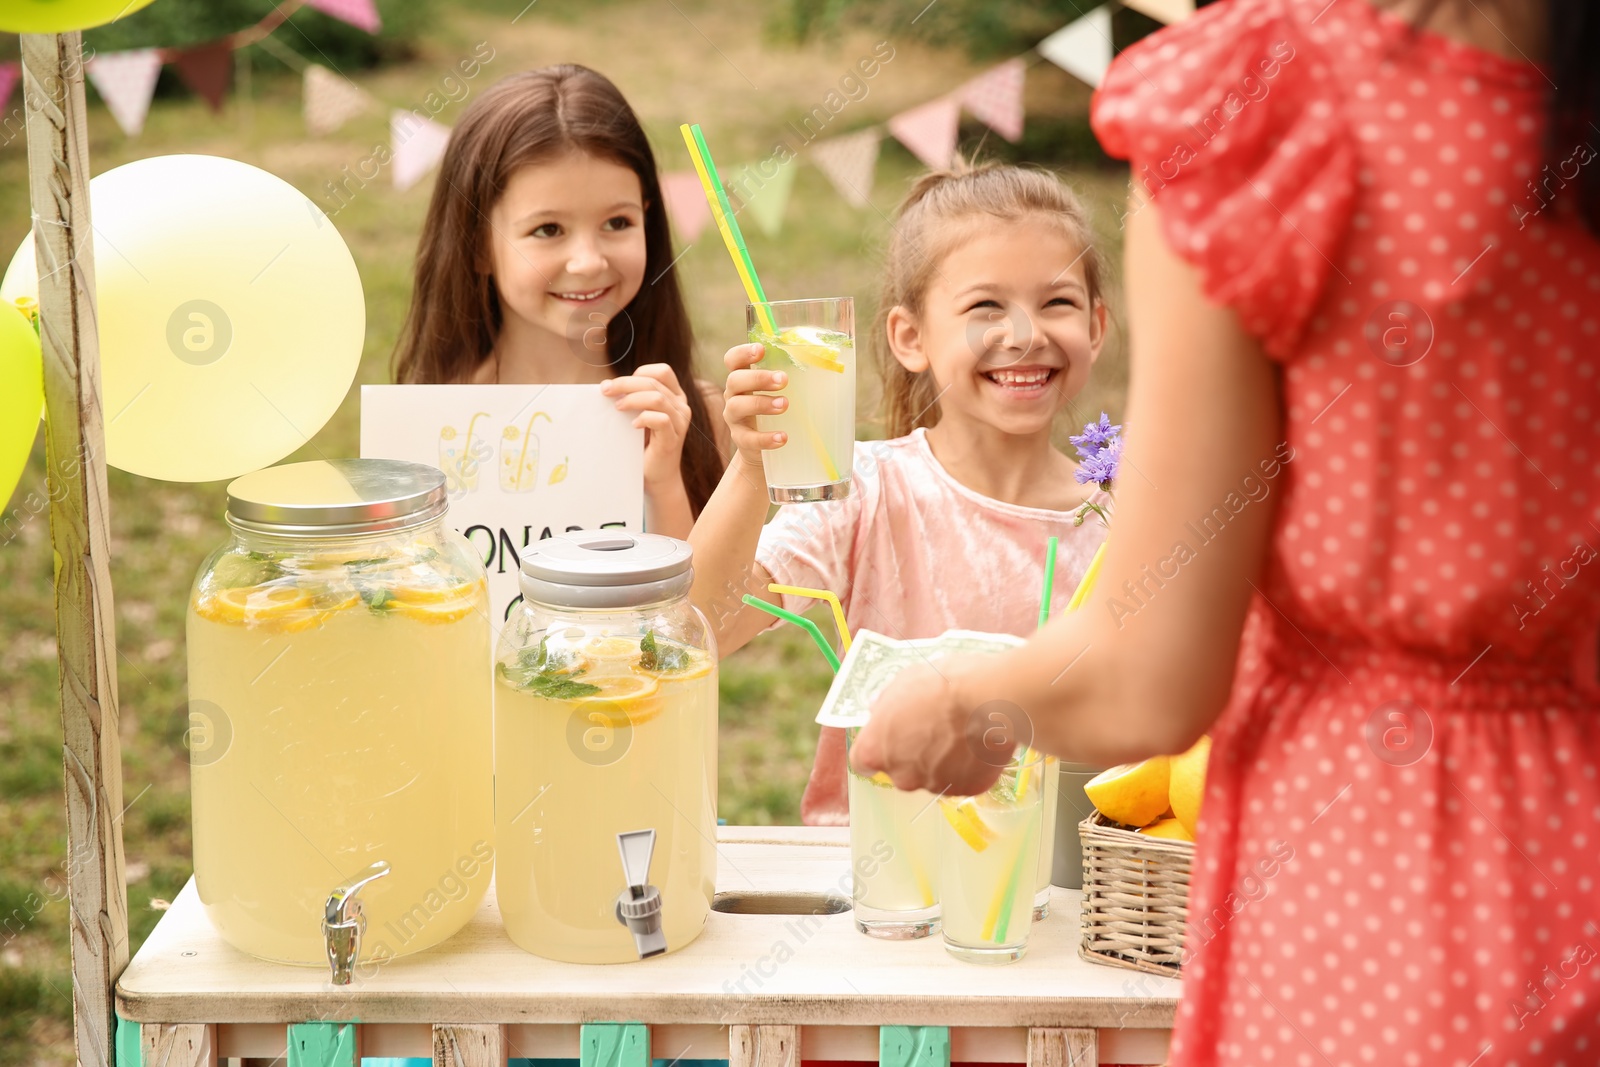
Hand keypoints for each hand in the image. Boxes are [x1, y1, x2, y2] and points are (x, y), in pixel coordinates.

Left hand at [602, 364, 692, 489]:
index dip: (639, 373)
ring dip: (633, 400)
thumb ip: (633, 399)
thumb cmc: (644, 444)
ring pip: (658, 398)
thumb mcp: (639, 415)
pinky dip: (644, 418)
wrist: (656, 476)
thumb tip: (607, 386)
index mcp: (675, 396)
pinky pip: (662, 420)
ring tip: (618, 408)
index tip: (617, 385)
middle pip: (654, 382)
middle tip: (605, 391)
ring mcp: (680, 423)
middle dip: (625, 384)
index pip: (663, 371)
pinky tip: (633, 425)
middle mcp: (681, 406)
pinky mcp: (673, 438)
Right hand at [721, 343, 787, 466]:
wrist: (764, 450)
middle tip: (783, 380)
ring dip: (762, 403)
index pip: (733, 360)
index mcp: (743, 377)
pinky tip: (782, 437)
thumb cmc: (776, 411)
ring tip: (784, 404)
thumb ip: (795, 376)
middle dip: (759, 378)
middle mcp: (734, 394)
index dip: (743, 353)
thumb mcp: (782, 392)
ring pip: (737, 406)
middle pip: (735, 380)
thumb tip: (831, 361)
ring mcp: (734, 417)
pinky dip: (765, 437)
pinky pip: (748, 438)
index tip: (761, 349)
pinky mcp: (741, 439)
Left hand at [848, 657, 1007, 796]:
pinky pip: (964, 779)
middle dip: (914, 753)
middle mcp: (900, 776)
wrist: (988, 698)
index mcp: (875, 750)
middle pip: (900, 770)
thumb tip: (880, 713)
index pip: (863, 761)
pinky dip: (969, 766)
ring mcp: (934, 786)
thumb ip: (887, 704)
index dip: (878, 747)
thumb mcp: (903, 681)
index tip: (891, 737)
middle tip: (935, 728)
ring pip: (934, 775)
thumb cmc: (942, 683)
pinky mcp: (968, 790)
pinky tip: (978, 743)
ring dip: (943, 760)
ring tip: (962, 732)